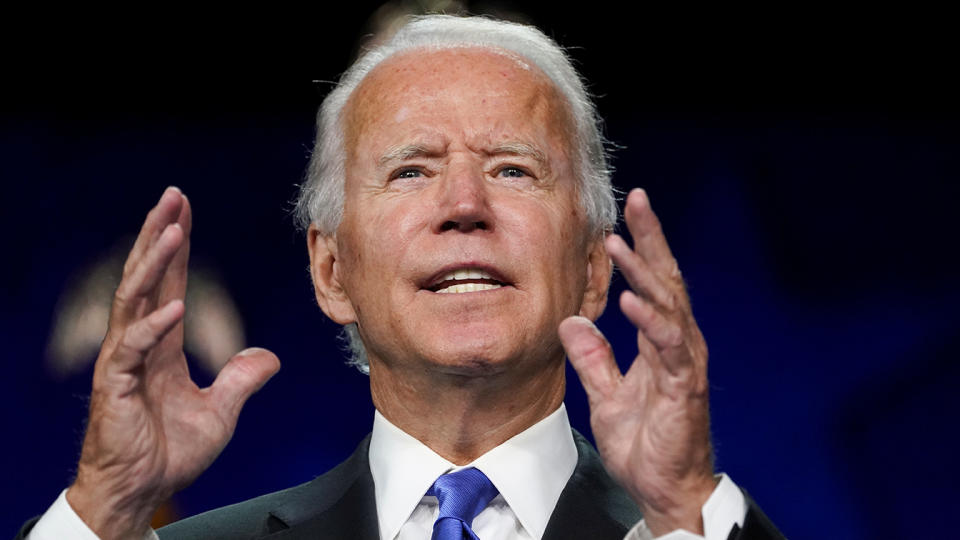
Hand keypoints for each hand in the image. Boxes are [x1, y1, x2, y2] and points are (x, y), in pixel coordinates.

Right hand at [66, 187, 280, 539]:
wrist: (141, 493)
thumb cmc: (169, 453)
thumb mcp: (220, 411)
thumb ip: (241, 380)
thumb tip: (269, 357)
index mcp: (160, 344)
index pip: (168, 282)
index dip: (176, 246)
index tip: (184, 210)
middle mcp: (138, 343)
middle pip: (146, 277)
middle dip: (159, 235)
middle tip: (172, 196)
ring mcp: (122, 362)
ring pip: (134, 300)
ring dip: (154, 265)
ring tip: (174, 231)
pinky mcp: (113, 386)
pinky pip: (131, 348)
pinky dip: (152, 326)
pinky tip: (173, 306)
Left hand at [559, 188, 714, 535]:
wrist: (663, 489)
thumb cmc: (644, 444)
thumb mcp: (608, 395)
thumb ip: (594, 358)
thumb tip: (573, 322)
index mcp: (661, 343)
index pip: (653, 285)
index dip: (642, 249)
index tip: (627, 216)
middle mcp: (678, 345)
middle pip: (667, 281)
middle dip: (652, 239)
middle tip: (638, 201)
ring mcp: (684, 363)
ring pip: (669, 306)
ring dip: (644, 273)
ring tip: (621, 243)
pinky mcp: (684, 387)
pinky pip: (668, 347)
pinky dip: (650, 321)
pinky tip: (631, 301)